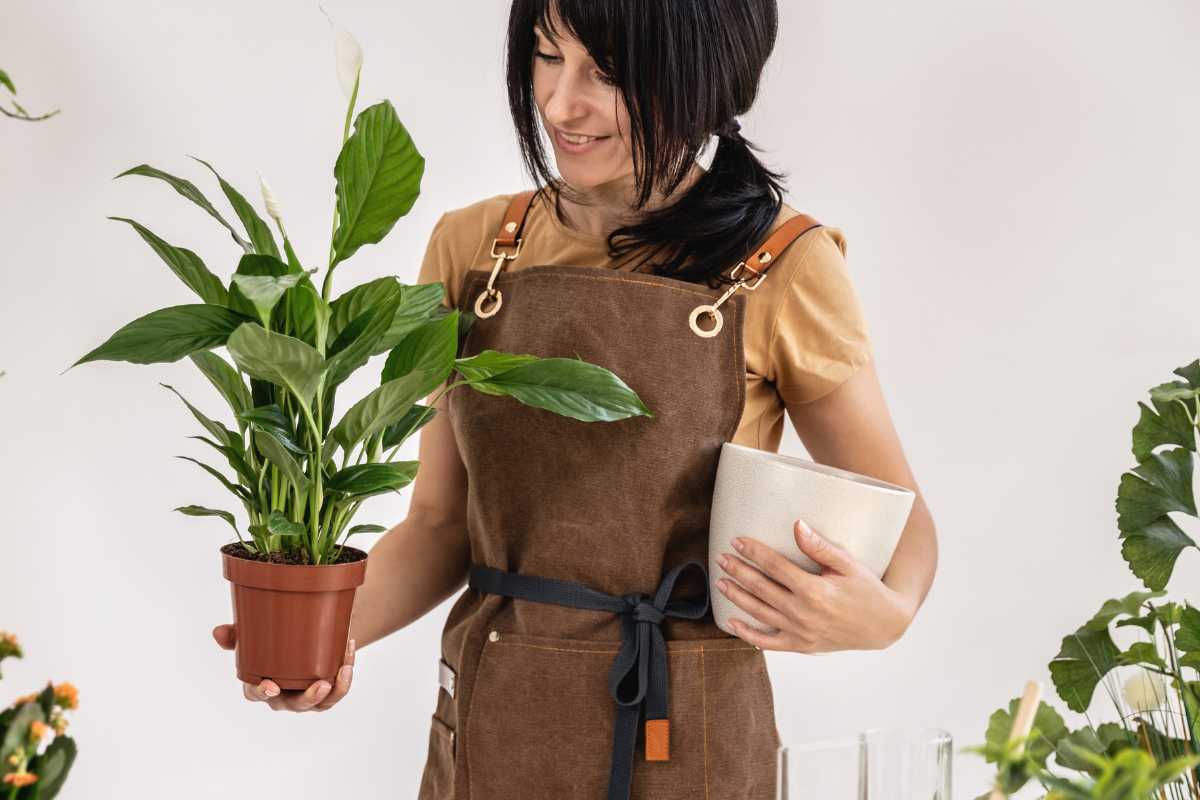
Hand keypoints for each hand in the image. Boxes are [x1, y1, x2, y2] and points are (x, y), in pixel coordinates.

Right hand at [212, 623, 355, 711]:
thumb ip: (236, 635)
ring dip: (335, 690)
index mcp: (261, 685)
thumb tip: (217, 632)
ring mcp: (306, 697)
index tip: (271, 686)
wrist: (303, 639)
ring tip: (344, 670)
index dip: (262, 692)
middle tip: (320, 684)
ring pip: (321, 703)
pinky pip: (339, 690)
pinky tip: (349, 651)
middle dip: (308, 698)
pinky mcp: (327, 693)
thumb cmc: (273, 643)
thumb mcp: (253, 637)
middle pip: (295, 705)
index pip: (256, 694)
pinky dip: (346, 675)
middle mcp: (284, 697)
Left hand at [713, 518, 914, 652]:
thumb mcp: (849, 564)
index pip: (775, 567)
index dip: (754, 552)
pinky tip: (731, 622)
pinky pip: (768, 643)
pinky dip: (747, 634)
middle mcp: (804, 613)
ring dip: (737, 597)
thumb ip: (820, 546)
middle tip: (721, 558)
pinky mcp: (801, 646)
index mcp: (815, 590)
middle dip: (738, 571)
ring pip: (759, 613)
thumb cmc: (867, 590)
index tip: (737, 541)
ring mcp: (801, 632)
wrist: (884, 625)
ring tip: (720, 583)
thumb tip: (796, 526)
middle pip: (761, 588)